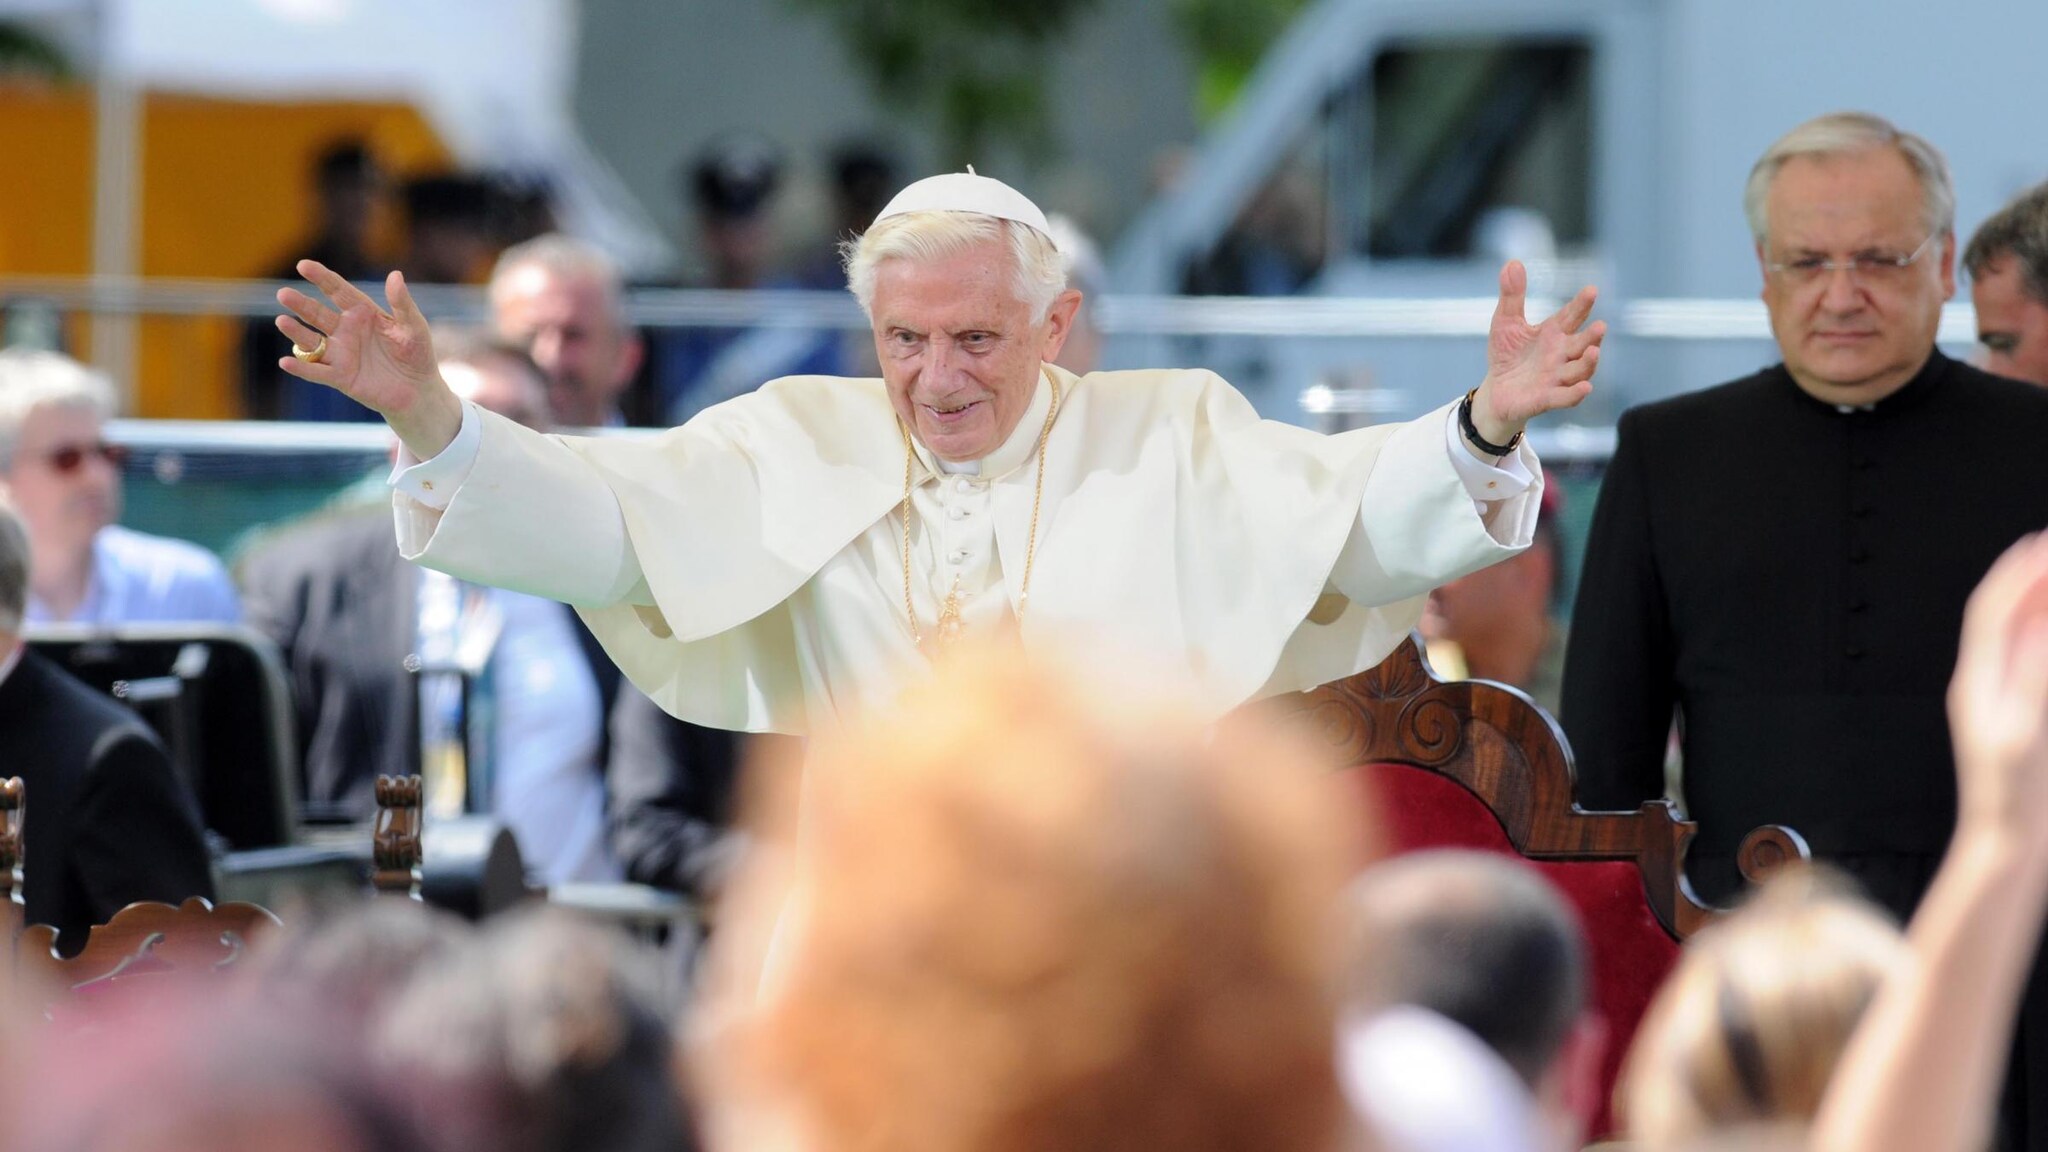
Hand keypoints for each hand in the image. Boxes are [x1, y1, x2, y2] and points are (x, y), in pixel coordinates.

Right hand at [275, 261, 462, 458]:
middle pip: (317, 314)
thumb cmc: (417, 354)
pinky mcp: (340, 377)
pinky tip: (286, 361)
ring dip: (296, 332)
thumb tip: (395, 274)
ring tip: (282, 321)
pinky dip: (302, 368)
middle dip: (301, 304)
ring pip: (312, 341)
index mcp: (362, 313)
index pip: (338, 291)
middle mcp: (346, 331)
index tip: (303, 265)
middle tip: (283, 294)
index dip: (321, 278)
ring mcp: (340, 354)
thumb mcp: (413, 326)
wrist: (419, 391)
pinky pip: (317, 371)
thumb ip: (402, 303)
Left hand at [1469, 260, 1604, 445]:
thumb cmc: (1507, 355)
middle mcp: (1562, 354)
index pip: (1572, 316)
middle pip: (1583, 344)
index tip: (1592, 291)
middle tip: (1600, 327)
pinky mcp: (1547, 398)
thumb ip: (1512, 295)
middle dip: (1592, 336)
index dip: (1582, 304)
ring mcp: (1557, 377)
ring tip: (1594, 351)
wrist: (1496, 391)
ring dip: (1589, 362)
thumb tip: (1512, 262)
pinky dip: (1575, 393)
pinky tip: (1585, 387)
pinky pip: (1565, 397)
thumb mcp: (1506, 322)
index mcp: (1554, 333)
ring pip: (1579, 370)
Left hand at [1949, 532, 2047, 841]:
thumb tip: (2037, 628)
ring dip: (2038, 604)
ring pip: (2018, 637)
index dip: (2016, 573)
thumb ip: (2032, 678)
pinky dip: (2044, 637)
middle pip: (2004, 616)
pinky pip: (2030, 663)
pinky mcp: (2019, 718)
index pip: (1992, 612)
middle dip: (2028, 579)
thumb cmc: (2011, 797)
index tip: (2040, 543)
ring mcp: (2000, 700)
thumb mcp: (2024, 733)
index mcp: (1977, 682)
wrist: (2007, 842)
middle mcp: (1983, 685)